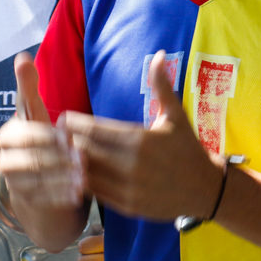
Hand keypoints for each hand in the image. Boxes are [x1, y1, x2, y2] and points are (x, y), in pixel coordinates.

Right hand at [0, 52, 84, 210]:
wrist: (40, 181)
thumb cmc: (44, 142)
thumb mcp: (37, 114)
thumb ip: (28, 88)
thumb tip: (21, 56)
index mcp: (10, 132)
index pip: (25, 131)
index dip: (47, 135)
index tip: (69, 137)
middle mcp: (5, 156)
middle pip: (31, 155)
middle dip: (57, 155)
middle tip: (82, 157)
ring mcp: (12, 180)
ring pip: (35, 177)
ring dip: (60, 176)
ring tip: (83, 176)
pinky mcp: (23, 200)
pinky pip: (39, 197)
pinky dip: (58, 195)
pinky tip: (77, 193)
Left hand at [65, 50, 221, 220]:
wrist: (204, 189)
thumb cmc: (187, 148)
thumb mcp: (175, 116)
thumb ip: (162, 86)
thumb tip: (160, 54)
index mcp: (140, 139)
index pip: (94, 129)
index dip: (74, 123)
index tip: (63, 118)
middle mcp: (131, 165)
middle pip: (85, 150)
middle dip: (67, 141)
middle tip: (55, 134)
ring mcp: (128, 188)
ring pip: (86, 174)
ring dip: (71, 164)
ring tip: (60, 154)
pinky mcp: (127, 206)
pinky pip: (95, 194)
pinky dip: (82, 183)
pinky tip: (76, 174)